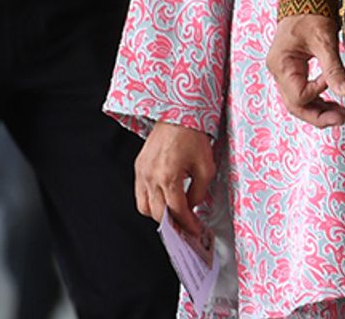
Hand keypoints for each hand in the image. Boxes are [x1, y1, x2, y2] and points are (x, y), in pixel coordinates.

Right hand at [133, 121, 214, 240]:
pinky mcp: (138, 168)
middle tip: (185, 227)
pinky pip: (140, 194)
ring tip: (174, 215)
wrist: (178, 115)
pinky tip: (163, 201)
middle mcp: (150, 177)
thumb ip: (199, 190)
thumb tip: (193, 206)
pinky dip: (150, 202)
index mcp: (168, 177)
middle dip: (172, 224)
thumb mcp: (206, 165)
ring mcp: (141, 173)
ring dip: (158, 215)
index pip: (176, 210)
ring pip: (144, 207)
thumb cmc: (193, 136)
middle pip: (158, 213)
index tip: (194, 230)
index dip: (187, 223)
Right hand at [267, 14, 344, 126]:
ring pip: (299, 102)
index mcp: (281, 65)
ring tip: (344, 115)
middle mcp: (279, 72)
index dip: (319, 92)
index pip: (298, 96)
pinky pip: (303, 92)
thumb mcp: (324, 39)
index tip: (335, 81)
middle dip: (319, 115)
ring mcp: (285, 73)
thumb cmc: (311, 13)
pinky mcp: (294, 71)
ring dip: (320, 110)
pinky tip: (335, 104)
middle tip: (344, 119)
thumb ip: (334, 68)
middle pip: (295, 105)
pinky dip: (318, 100)